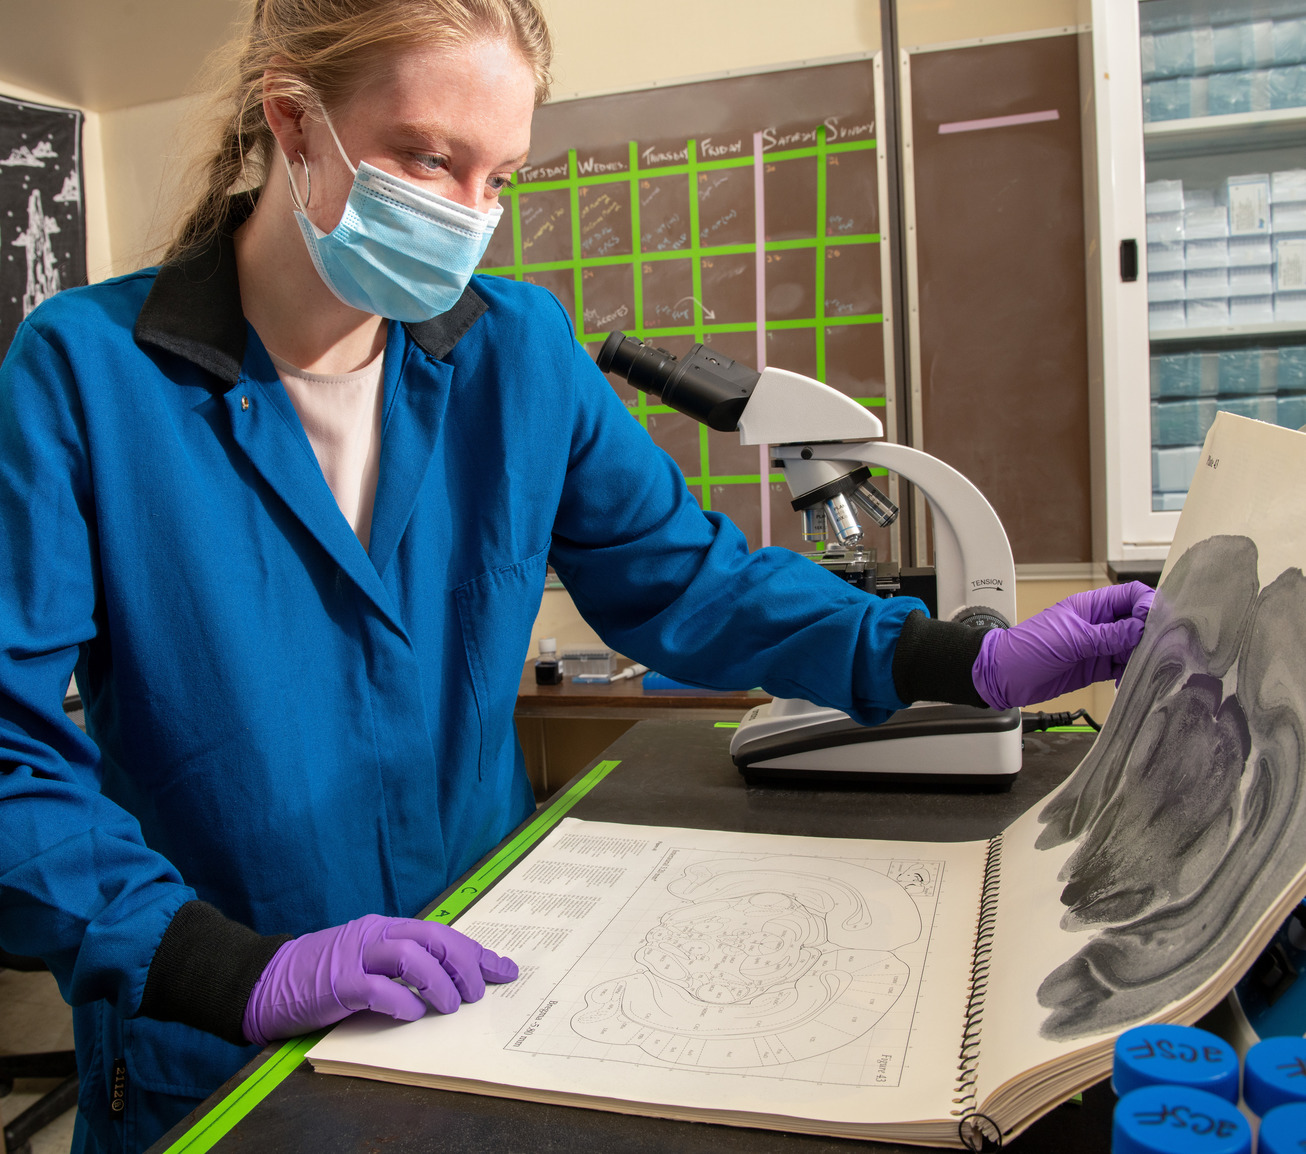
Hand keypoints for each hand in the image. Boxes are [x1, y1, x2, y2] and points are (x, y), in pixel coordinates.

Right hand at [242, 913, 517, 1044]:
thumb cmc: (321, 974)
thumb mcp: (367, 960)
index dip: (477, 952)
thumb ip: (402, 964)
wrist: (265, 979)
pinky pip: (377, 987)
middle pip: (434, 937)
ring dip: (439, 981)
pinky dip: (401, 999)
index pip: (443, 933)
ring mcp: (355, 957)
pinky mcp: (337, 983)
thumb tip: (451, 979)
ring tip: (450, 1006)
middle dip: (465, 964)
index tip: (505, 970)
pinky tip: (412, 1013)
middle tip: (478, 993)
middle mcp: (375, 935)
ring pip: (411, 955)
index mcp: (386, 928)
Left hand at [972, 582, 1154, 710]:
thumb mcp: (1070, 639)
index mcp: (1091, 606)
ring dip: (1144, 655)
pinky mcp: (1096, 668)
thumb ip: (1107, 635)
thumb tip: (1141, 629)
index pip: (1130, 595)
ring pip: (1133, 646)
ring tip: (1153, 667)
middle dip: (1152, 633)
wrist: (1004, 677)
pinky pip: (1123, 667)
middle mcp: (1099, 624)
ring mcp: (1098, 646)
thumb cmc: (1027, 649)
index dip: (1148, 604)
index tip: (1158, 622)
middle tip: (1164, 649)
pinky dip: (1132, 673)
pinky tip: (1135, 680)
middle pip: (1137, 622)